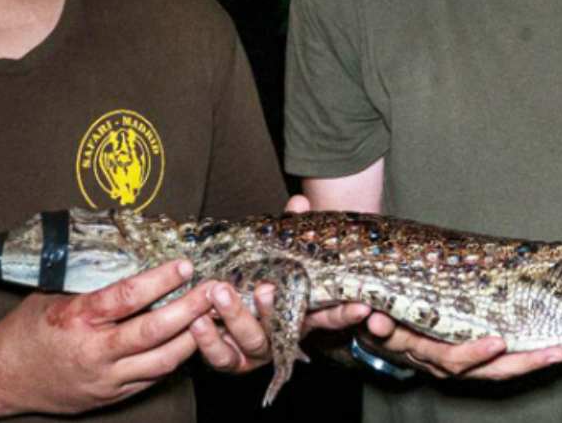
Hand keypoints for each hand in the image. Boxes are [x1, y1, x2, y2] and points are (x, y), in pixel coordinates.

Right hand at [0, 259, 210, 414]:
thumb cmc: (28, 328)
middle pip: (153, 331)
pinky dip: (175, 359)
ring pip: (161, 361)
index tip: (186, 265)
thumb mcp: (53, 293)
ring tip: (214, 315)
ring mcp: (104, 378)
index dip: (160, 280)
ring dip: (193, 337)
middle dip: (190, 309)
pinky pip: (152, 379)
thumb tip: (132, 251)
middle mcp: (93, 352)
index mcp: (76, 319)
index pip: (126, 297)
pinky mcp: (110, 396)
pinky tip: (192, 340)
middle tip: (214, 290)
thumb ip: (92, 280)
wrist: (1, 377)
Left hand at [192, 192, 370, 372]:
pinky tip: (198, 320)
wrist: (218, 308)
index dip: (347, 313)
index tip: (363, 308)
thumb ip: (290, 230)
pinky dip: (208, 341)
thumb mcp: (275, 254)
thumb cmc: (255, 276)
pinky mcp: (229, 361)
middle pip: (284, 328)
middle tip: (264, 288)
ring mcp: (257, 350)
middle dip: (272, 309)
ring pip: (252, 342)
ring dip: (236, 318)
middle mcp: (282, 335)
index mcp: (300, 312)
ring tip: (220, 292)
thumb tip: (299, 201)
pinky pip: (220, 358)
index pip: (331, 314)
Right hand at [288, 191, 561, 378]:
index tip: (396, 325)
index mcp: (386, 331)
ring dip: (517, 363)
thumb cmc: (348, 290)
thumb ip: (312, 234)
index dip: (392, 334)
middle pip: (447, 363)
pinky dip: (524, 360)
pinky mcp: (462, 355)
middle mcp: (414, 352)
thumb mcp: (329, 265)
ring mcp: (441, 357)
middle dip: (477, 357)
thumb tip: (296, 201)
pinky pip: (495, 365)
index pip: (393, 338)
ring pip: (480, 370)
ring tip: (553, 350)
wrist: (355, 319)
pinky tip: (556, 350)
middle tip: (502, 344)